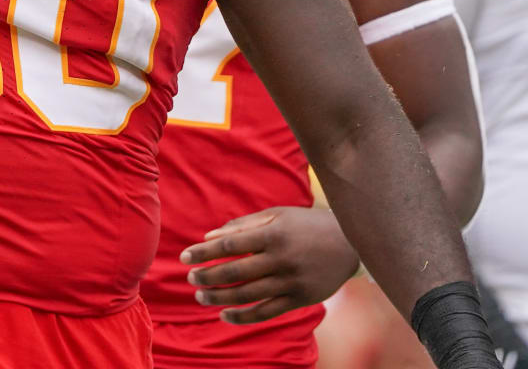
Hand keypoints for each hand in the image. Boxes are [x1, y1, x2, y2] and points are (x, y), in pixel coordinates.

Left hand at [180, 206, 360, 324]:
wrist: (348, 242)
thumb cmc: (304, 224)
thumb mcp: (275, 215)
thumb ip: (242, 226)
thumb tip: (208, 237)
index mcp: (272, 234)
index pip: (229, 245)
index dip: (204, 252)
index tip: (184, 257)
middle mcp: (281, 260)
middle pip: (235, 272)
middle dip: (208, 277)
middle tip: (190, 279)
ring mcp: (291, 282)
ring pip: (248, 296)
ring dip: (220, 298)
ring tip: (201, 296)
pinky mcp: (300, 300)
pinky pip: (267, 312)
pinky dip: (244, 317)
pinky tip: (225, 315)